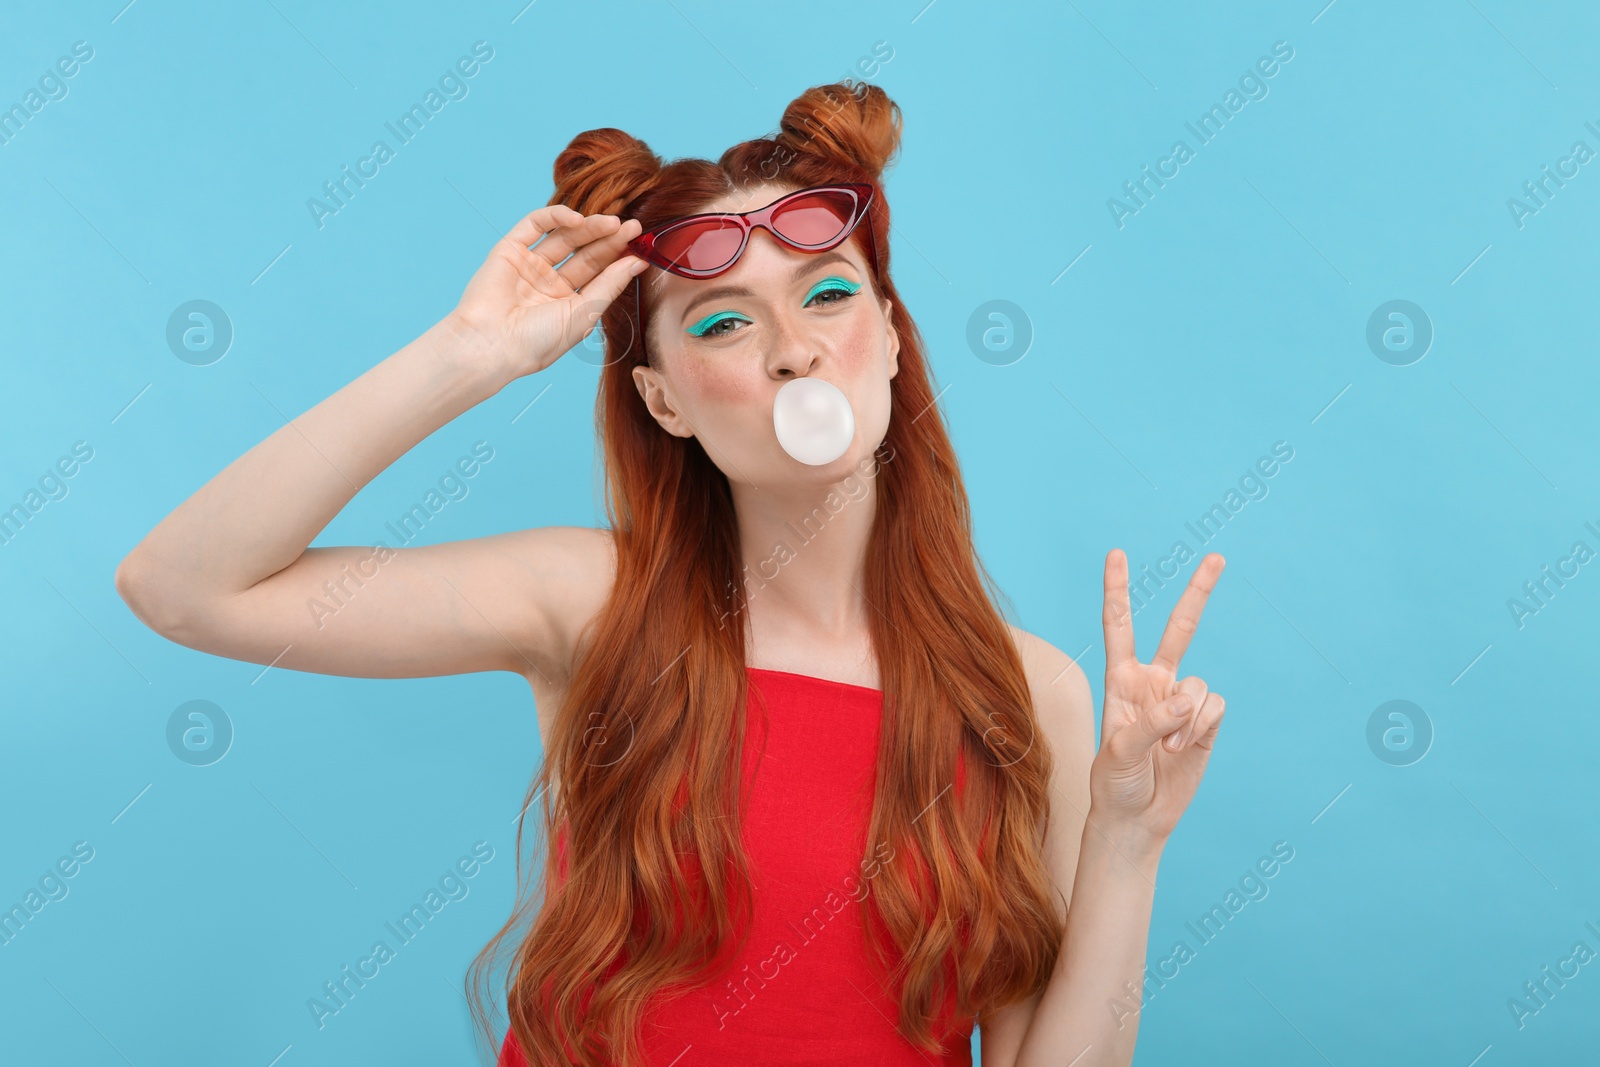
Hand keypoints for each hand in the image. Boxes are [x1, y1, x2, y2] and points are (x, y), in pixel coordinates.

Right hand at [447, 204, 646, 381]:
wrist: (491, 345)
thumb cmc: (537, 341)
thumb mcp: (584, 314)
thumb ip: (610, 285)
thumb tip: (639, 262)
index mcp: (567, 303)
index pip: (599, 273)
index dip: (619, 258)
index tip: (641, 245)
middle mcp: (549, 283)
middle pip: (585, 253)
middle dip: (609, 239)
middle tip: (633, 227)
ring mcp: (529, 265)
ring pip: (564, 237)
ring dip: (589, 226)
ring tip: (613, 222)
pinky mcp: (509, 249)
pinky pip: (535, 224)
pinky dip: (557, 216)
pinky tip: (578, 219)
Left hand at [1088, 549, 1226, 849]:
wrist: (1136, 820)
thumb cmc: (1114, 784)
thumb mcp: (1119, 753)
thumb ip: (1150, 723)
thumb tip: (1185, 700)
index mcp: (1120, 680)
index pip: (1119, 626)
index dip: (1117, 590)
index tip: (1116, 555)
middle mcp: (1153, 683)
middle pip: (1179, 629)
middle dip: (1198, 593)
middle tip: (1217, 558)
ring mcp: (1181, 702)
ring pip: (1199, 685)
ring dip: (1188, 719)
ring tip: (1169, 749)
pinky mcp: (1206, 723)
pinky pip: (1215, 707)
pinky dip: (1202, 728)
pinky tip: (1185, 750)